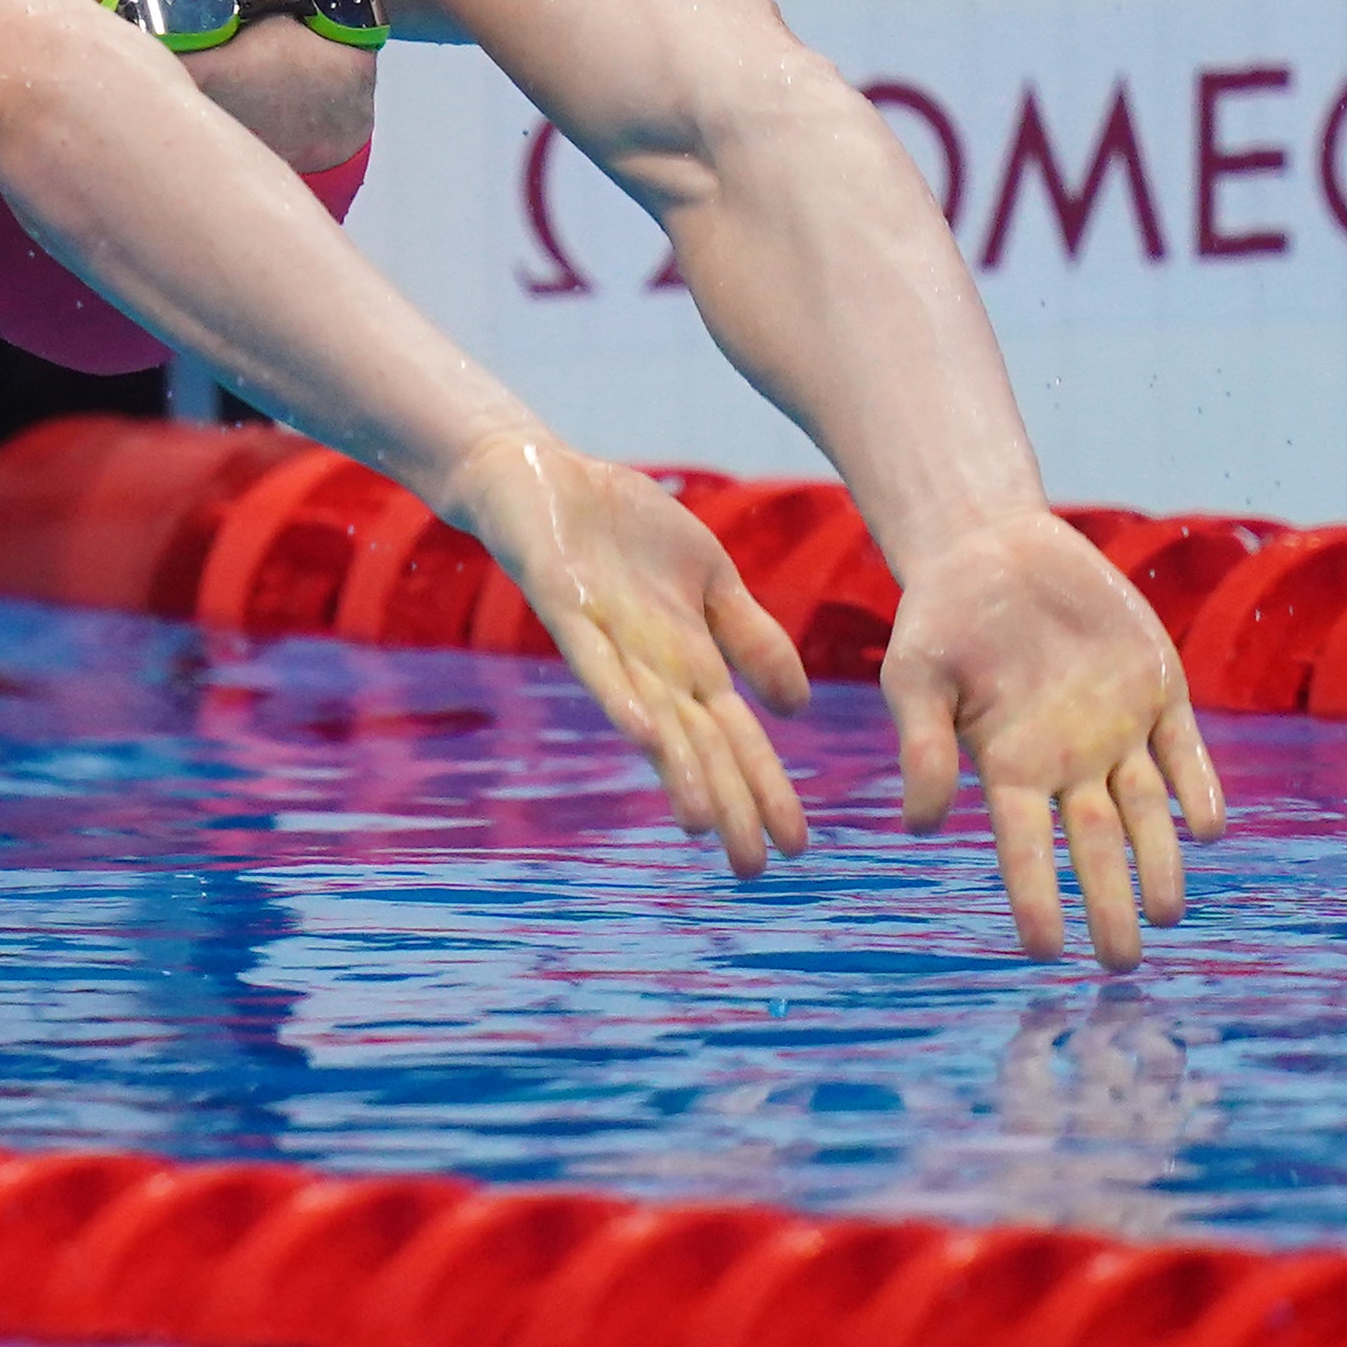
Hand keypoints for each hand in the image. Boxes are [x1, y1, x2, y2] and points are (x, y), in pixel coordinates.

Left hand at [442, 434, 816, 876]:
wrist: (549, 476)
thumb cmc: (628, 529)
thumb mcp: (712, 577)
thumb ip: (751, 638)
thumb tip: (795, 709)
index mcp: (689, 659)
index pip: (734, 736)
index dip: (764, 788)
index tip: (797, 847)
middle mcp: (648, 665)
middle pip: (696, 744)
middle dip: (726, 804)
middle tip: (751, 870)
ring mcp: (607, 640)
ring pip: (646, 717)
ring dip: (672, 770)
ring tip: (699, 823)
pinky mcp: (565, 607)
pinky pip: (592, 659)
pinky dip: (617, 695)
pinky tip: (641, 732)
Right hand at [881, 512, 1225, 969]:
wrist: (991, 547)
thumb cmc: (939, 617)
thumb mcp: (914, 676)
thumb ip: (922, 747)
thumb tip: (921, 828)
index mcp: (1008, 765)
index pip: (1023, 847)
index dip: (1034, 897)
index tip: (1041, 952)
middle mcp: (1068, 761)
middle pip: (1095, 845)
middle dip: (1109, 903)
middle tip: (1123, 964)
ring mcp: (1117, 729)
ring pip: (1147, 811)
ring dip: (1160, 862)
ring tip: (1169, 915)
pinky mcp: (1158, 690)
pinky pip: (1184, 751)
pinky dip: (1199, 788)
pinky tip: (1206, 829)